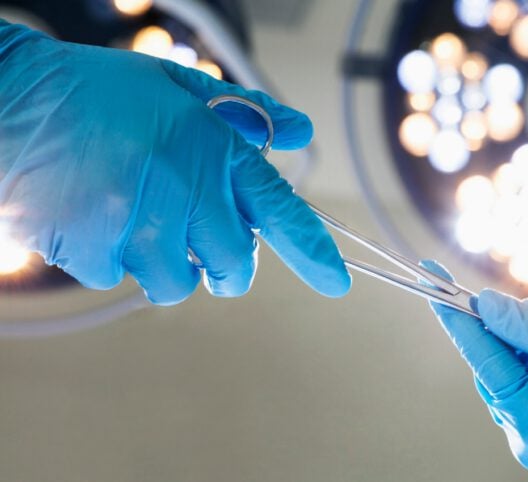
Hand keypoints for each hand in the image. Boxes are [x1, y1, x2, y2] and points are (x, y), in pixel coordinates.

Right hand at [0, 22, 349, 303]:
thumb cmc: (99, 93)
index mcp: (213, 151)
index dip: (313, 251)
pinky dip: (116, 257)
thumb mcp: (179, 87)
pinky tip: (96, 217)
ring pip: (179, 283)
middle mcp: (185, 194)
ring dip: (169, 263)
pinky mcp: (96, 252)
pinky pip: (122, 278)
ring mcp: (140, 227)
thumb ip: (244, 113)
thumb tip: (296, 133)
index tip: (337, 281)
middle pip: (234, 268)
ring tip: (138, 217)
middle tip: (205, 242)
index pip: (279, 211)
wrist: (12, 101)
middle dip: (228, 266)